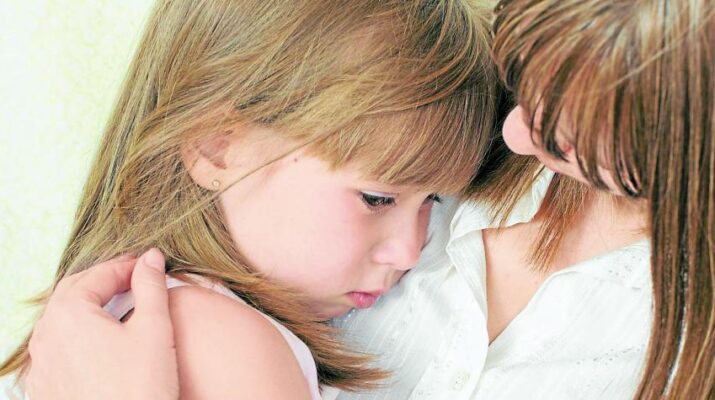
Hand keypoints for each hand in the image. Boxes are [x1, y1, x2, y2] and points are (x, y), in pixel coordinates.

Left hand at [25, 249, 178, 399]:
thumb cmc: (141, 389)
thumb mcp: (155, 329)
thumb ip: (151, 285)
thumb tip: (151, 257)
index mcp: (68, 315)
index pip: (98, 275)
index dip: (127, 266)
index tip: (150, 266)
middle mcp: (46, 337)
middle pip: (73, 293)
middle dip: (104, 281)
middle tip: (135, 280)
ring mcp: (42, 366)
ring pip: (62, 320)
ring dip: (90, 306)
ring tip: (120, 307)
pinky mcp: (46, 389)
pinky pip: (57, 348)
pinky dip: (79, 334)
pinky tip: (101, 342)